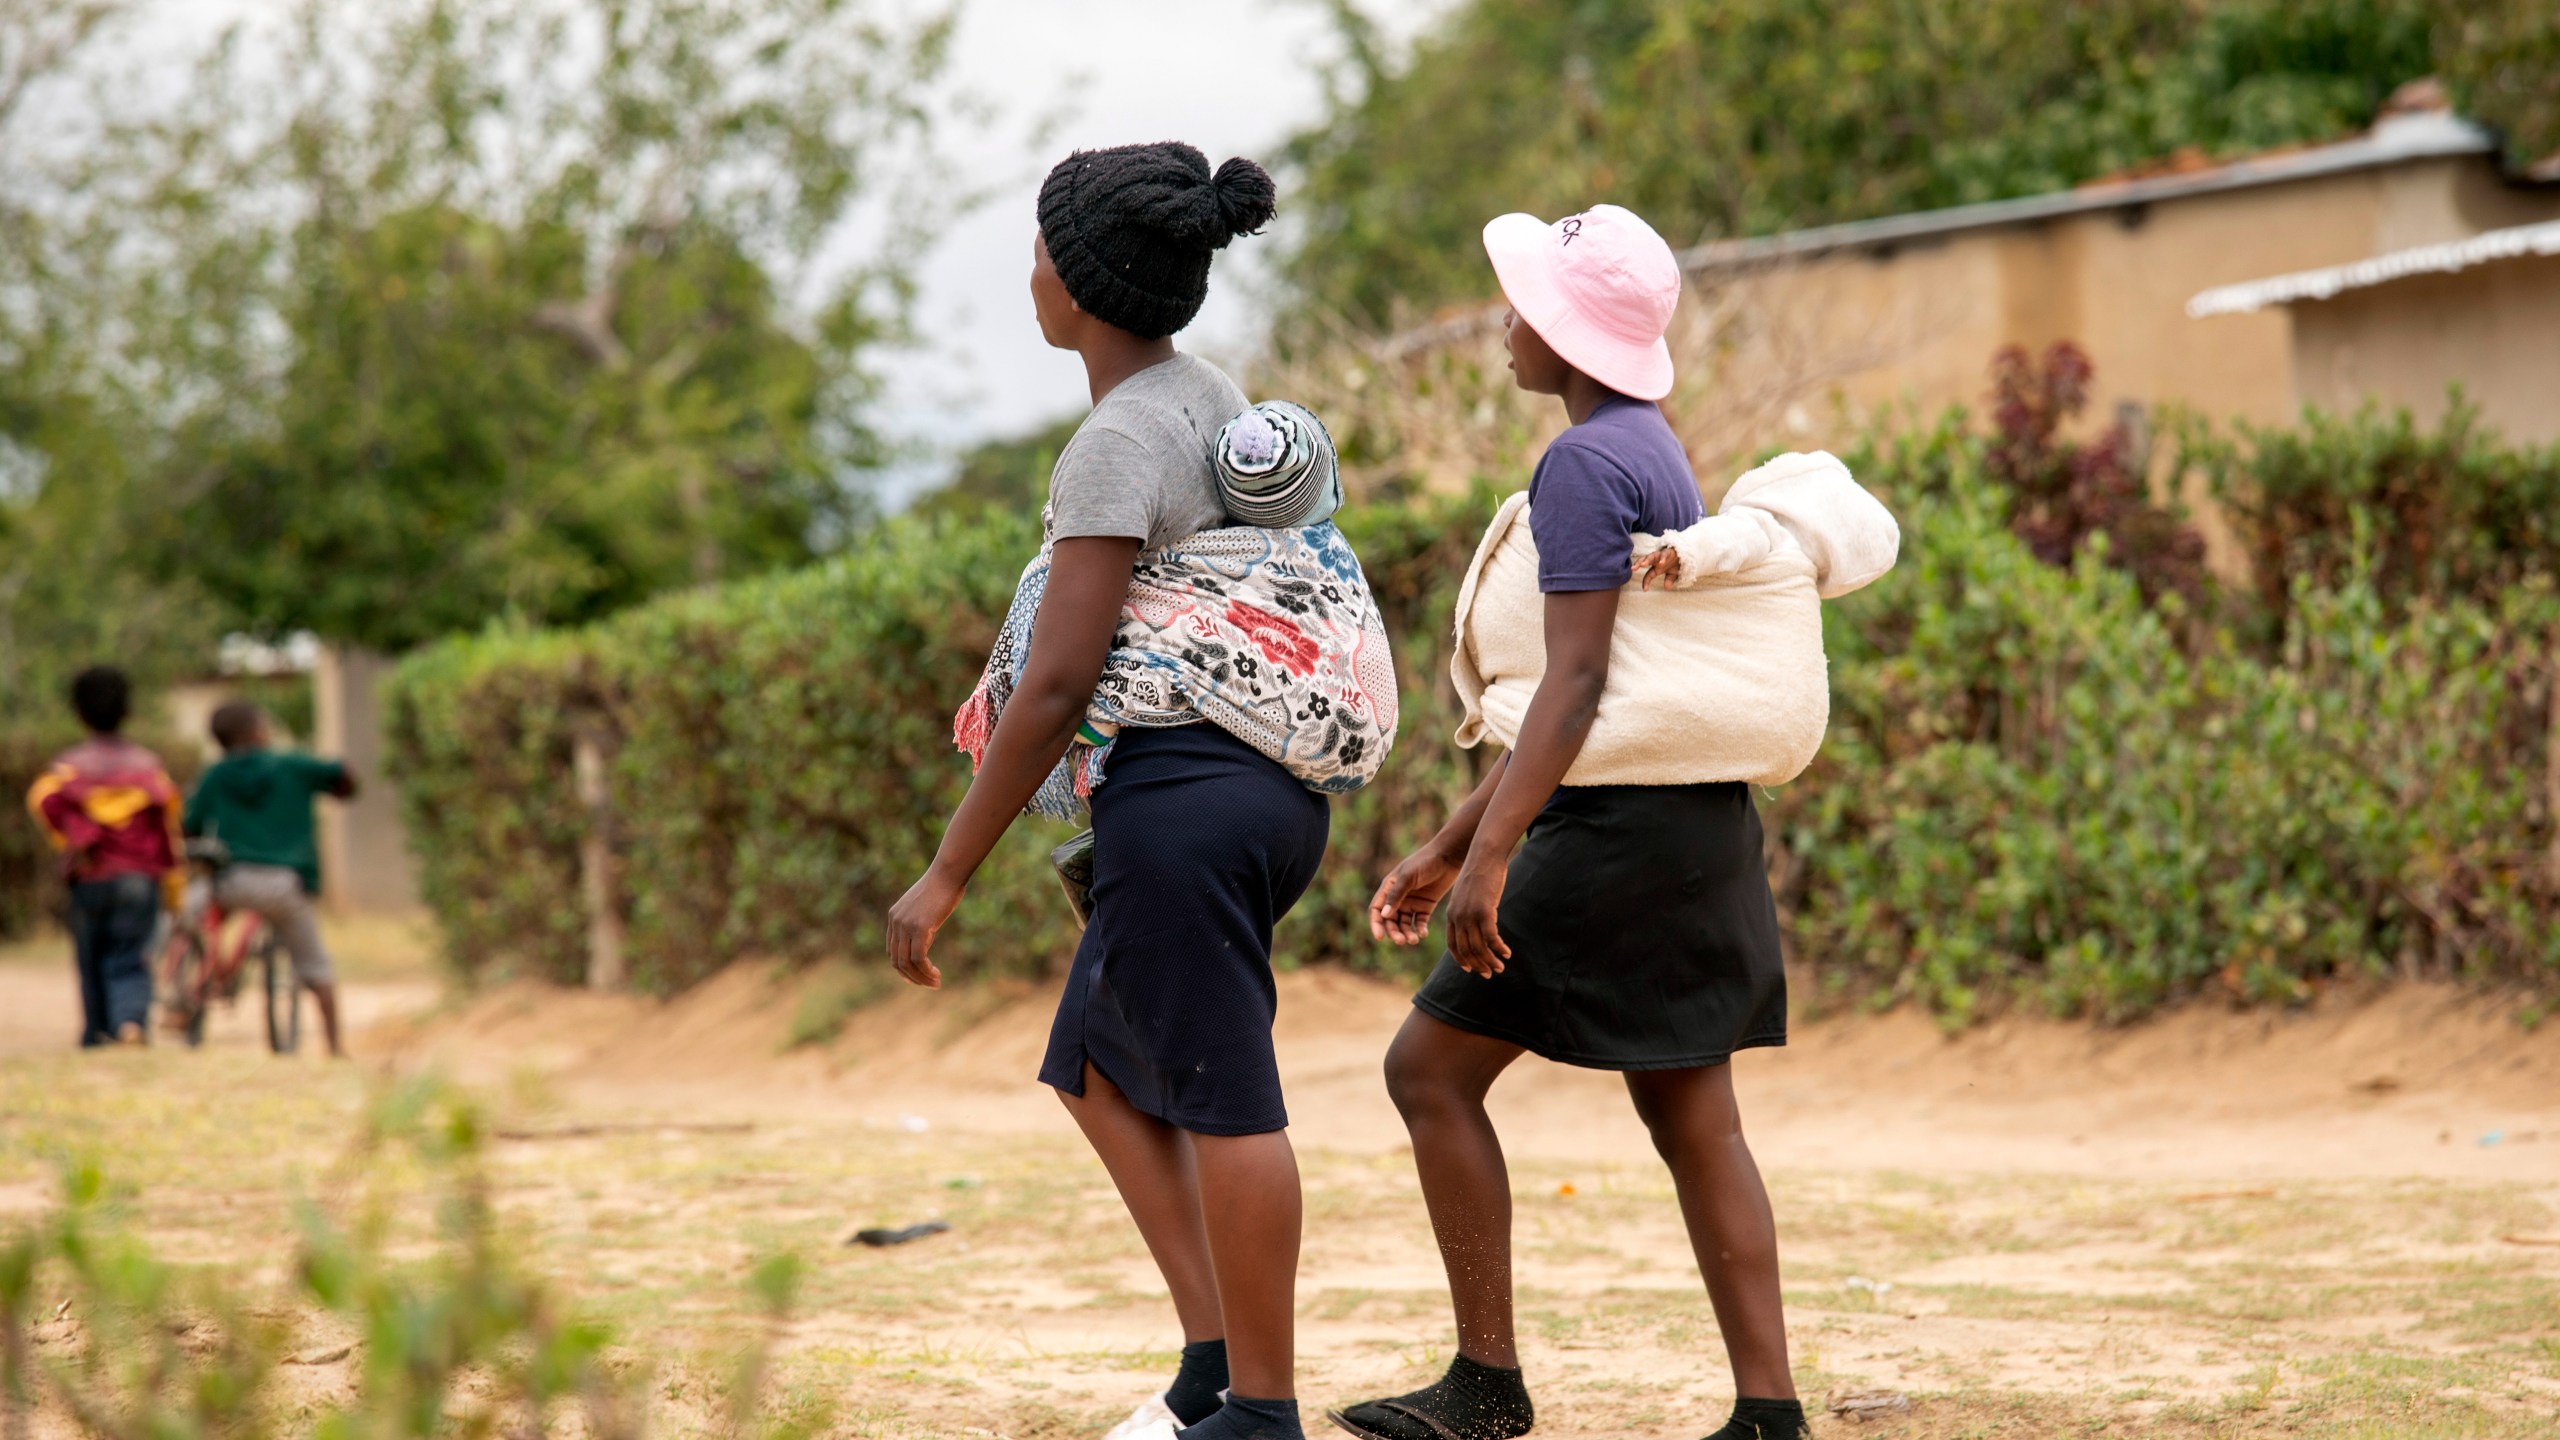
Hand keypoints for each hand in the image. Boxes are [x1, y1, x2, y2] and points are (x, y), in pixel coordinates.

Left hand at [887, 868, 964, 988]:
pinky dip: (926, 971)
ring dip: (921, 977)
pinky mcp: (919, 928)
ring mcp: (906, 925)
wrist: (947, 873)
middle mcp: (896, 922)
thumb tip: (924, 940)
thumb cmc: (942, 886)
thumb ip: (919, 922)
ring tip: (936, 983)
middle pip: (897, 960)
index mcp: (894, 916)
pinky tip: (937, 974)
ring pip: (907, 962)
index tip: (918, 977)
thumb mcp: (925, 906)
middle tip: (930, 984)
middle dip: (913, 977)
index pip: (892, 951)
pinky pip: (919, 958)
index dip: (903, 968)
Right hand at [1369, 843, 1461, 945]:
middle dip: (1394, 932)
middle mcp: (1398, 897)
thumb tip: (1384, 915)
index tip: (1380, 937)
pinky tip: (1423, 933)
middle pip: (1390, 921)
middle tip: (1401, 941)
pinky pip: (1420, 922)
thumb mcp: (1408, 877)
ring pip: (1404, 924)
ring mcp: (1411, 903)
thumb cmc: (1424, 862)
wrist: (1448, 857)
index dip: (1376, 924)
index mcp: (1388, 888)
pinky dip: (1420, 929)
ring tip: (1414, 940)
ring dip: (1406, 933)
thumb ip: (1396, 895)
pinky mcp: (1425, 907)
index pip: (1376, 910)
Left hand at [1444, 857, 1510, 977]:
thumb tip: (1478, 923)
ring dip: (1490, 961)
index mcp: (1452, 914)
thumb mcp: (1469, 894)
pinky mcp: (1484, 911)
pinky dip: (1499, 948)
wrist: (1484, 856)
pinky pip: (1491, 938)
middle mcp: (1457, 917)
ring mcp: (1469, 915)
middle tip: (1489, 974)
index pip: (1453, 944)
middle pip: (1466, 950)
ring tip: (1500, 967)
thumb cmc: (1480, 873)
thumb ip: (1469, 910)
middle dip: (1478, 965)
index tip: (1471, 969)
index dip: (1461, 959)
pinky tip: (1507, 953)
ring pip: (1478, 947)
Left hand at [1630, 546, 1681, 590]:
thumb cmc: (1675, 564)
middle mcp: (1656, 561)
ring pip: (1651, 556)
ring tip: (1643, 564)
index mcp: (1656, 568)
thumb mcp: (1672, 574)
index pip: (1648, 575)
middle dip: (1638, 564)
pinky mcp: (1668, 552)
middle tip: (1633, 568)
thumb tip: (1666, 588)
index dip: (1646, 582)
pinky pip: (1664, 554)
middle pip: (1644, 561)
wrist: (1683, 554)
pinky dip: (1662, 558)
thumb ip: (1669, 580)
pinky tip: (1661, 563)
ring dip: (1647, 560)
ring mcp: (1661, 556)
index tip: (1645, 590)